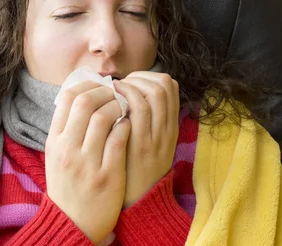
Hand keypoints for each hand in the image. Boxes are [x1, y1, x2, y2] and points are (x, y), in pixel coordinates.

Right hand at [45, 80, 130, 243]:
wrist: (73, 223)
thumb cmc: (68, 185)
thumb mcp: (56, 156)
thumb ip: (66, 128)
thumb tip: (81, 96)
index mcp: (54, 142)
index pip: (66, 98)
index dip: (86, 85)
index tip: (99, 85)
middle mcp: (67, 149)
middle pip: (84, 102)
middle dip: (104, 92)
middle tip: (115, 93)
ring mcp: (87, 162)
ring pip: (103, 117)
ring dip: (117, 106)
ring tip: (123, 108)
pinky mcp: (107, 175)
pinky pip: (119, 139)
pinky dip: (126, 126)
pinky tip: (129, 125)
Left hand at [113, 72, 179, 207]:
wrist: (136, 204)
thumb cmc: (133, 170)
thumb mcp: (148, 144)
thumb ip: (144, 121)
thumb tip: (128, 94)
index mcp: (170, 127)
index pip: (170, 86)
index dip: (149, 77)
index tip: (131, 82)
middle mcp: (167, 129)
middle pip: (163, 85)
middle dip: (140, 77)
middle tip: (121, 84)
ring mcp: (157, 136)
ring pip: (153, 93)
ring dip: (132, 84)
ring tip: (115, 89)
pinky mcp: (142, 144)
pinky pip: (139, 110)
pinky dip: (126, 97)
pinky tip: (111, 100)